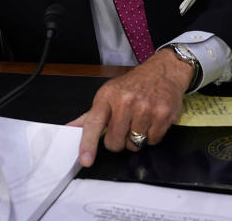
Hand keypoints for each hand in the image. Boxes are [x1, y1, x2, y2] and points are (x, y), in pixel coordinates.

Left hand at [69, 49, 191, 167]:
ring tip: (140, 119)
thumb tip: (69, 130)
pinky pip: (152, 141)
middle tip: (124, 125)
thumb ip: (89, 116)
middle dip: (118, 140)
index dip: (88, 144)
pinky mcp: (162, 115)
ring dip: (136, 138)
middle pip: (115, 142)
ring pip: (134, 145)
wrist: (163, 71)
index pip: (94, 123)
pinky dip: (151, 135)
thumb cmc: (133, 85)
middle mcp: (125, 101)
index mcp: (107, 96)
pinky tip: (151, 120)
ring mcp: (145, 108)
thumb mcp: (108, 94)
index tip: (85, 160)